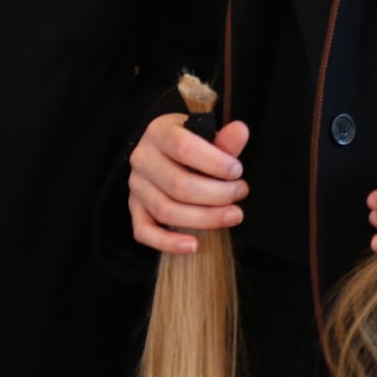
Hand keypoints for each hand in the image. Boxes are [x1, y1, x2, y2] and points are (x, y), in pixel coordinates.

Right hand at [128, 115, 250, 254]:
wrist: (168, 154)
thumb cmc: (192, 146)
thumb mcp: (207, 137)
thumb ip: (223, 140)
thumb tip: (241, 130)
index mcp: (158, 132)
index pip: (182, 147)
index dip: (214, 162)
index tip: (237, 171)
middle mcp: (142, 158)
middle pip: (178, 184)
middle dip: (218, 194)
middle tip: (241, 192)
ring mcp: (136, 185)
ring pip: (166, 210)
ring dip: (205, 218)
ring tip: (234, 214)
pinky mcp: (135, 209)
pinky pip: (144, 231)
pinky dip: (168, 242)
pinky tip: (195, 245)